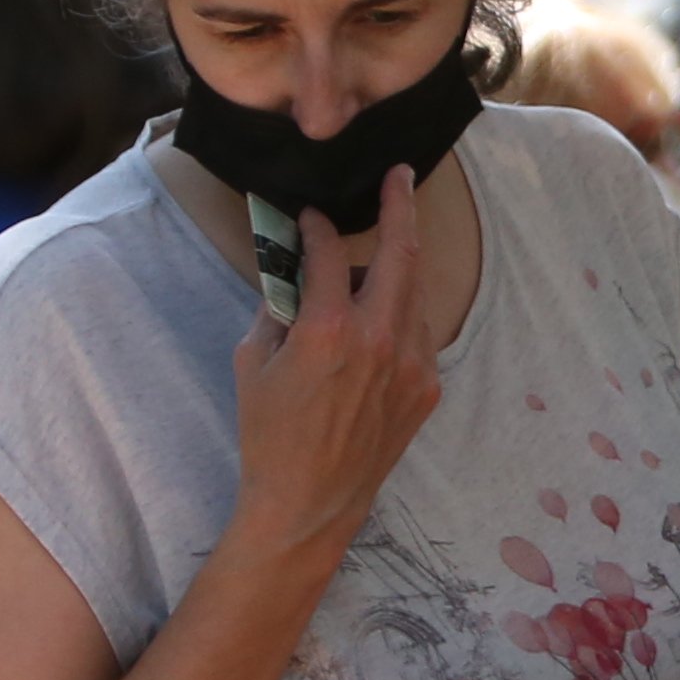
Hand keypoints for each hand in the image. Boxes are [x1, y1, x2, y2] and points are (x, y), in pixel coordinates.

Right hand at [231, 180, 450, 551]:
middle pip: (401, 252)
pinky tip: (375, 324)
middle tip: (398, 176)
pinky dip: (400, 314)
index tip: (310, 218)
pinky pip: (418, 331)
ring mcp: (412, 364)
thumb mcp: (252, 361)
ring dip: (394, 268)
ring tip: (366, 270)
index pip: (330, 253)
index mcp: (328, 330)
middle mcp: (379, 340)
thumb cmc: (269, 435)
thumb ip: (277, 307)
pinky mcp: (427, 388)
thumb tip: (294, 271)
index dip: (317, 227)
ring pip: (414, 291)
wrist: (308, 503)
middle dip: (401, 205)